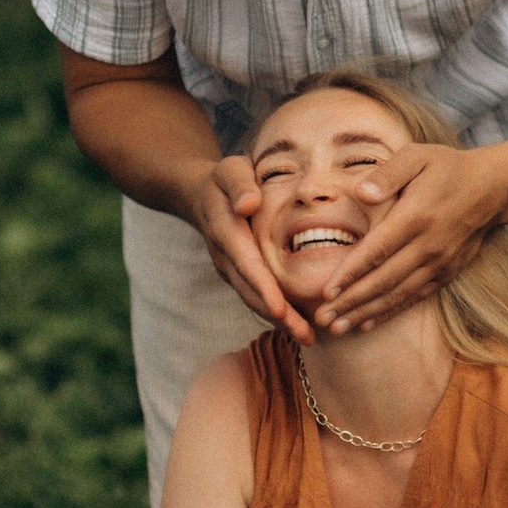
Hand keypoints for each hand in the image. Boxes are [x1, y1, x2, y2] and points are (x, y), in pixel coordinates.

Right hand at [195, 156, 314, 344]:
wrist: (200, 195)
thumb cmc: (224, 179)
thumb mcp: (230, 169)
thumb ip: (239, 184)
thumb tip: (248, 204)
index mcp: (226, 231)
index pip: (247, 263)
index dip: (264, 288)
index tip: (281, 309)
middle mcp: (225, 257)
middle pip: (252, 291)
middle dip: (278, 316)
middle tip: (306, 336)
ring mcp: (229, 270)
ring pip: (253, 300)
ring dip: (279, 322)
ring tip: (307, 338)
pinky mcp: (237, 276)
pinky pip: (255, 297)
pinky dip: (276, 314)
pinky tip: (298, 327)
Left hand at [314, 143, 503, 334]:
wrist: (492, 188)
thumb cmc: (446, 168)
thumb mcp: (417, 155)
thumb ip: (387, 173)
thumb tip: (361, 192)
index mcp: (416, 215)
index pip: (377, 250)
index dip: (351, 273)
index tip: (326, 291)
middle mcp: (428, 244)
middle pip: (383, 280)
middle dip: (350, 302)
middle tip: (321, 318)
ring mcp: (439, 262)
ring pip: (397, 294)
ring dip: (365, 314)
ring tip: (337, 328)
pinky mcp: (446, 273)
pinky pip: (414, 297)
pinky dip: (389, 313)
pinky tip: (366, 324)